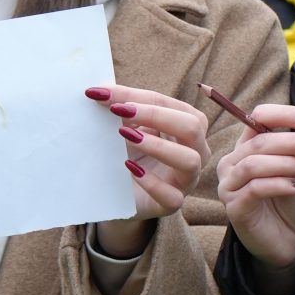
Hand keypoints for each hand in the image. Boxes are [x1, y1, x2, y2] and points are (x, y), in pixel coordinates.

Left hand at [88, 85, 208, 254]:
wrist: (122, 192)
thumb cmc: (130, 153)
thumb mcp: (127, 128)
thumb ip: (121, 110)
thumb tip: (99, 91)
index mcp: (187, 126)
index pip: (170, 105)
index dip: (138, 97)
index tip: (102, 94)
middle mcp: (195, 151)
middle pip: (193, 126)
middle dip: (155, 115)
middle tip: (119, 111)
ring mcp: (186, 179)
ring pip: (190, 160)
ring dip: (158, 146)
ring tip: (127, 136)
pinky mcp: (172, 203)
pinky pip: (172, 197)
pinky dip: (151, 182)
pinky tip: (130, 170)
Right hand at [215, 103, 294, 274]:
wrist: (292, 241)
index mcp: (249, 146)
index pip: (258, 117)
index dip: (283, 114)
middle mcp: (233, 162)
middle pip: (259, 141)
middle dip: (292, 140)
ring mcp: (230, 185)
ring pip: (253, 164)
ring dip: (286, 162)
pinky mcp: (234, 207)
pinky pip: (254, 188)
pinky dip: (279, 184)